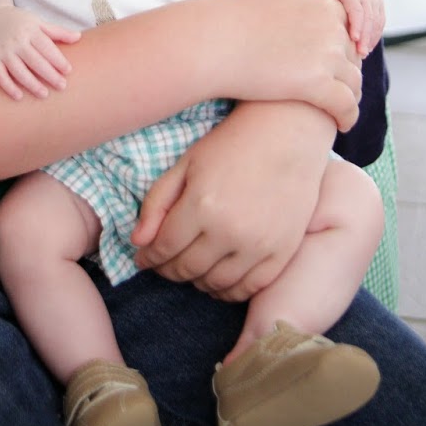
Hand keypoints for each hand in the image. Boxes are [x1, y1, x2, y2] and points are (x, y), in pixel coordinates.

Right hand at [0, 5, 80, 99]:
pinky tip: (19, 97)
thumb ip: (57, 31)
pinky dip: (8, 86)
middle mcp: (16, 40)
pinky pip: (0, 75)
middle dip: (49, 74)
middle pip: (35, 60)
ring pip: (18, 70)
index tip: (68, 71)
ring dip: (32, 84)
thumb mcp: (37, 22)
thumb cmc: (18, 22)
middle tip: (62, 86)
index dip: (58, 59)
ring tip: (44, 95)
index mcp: (30, 30)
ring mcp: (3, 50)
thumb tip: (79, 38)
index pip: (46, 47)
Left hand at [132, 102, 331, 299]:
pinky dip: (228, 291)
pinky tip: (218, 280)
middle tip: (163, 264)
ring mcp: (258, 245)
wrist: (288, 134)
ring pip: (215, 284)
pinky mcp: (282, 253)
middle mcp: (229, 231)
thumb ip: (157, 202)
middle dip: (168, 270)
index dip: (149, 257)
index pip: (164, 248)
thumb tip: (138, 241)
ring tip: (190, 271)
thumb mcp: (187, 163)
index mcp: (201, 205)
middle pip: (187, 269)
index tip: (143, 258)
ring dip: (196, 282)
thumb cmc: (232, 143)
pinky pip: (248, 288)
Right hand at [222, 0, 361, 130]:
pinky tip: (340, 126)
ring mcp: (326, 56)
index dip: (341, 49)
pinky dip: (348, 118)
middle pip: (354, 58)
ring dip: (351, 99)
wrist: (213, 42)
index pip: (349, 31)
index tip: (331, 64)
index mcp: (325, 5)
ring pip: (354, 85)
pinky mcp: (317, 85)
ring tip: (338, 111)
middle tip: (335, 92)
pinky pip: (346, 107)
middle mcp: (332, 28)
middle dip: (347, 75)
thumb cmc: (236, 13)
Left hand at [321, 0, 385, 56]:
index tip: (353, 38)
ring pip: (376, 21)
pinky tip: (366, 48)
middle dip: (365, 36)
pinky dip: (374, 35)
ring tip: (362, 55)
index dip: (356, 23)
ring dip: (371, 38)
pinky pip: (380, 21)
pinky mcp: (379, 4)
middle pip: (369, 17)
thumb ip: (319, 3)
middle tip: (360, 54)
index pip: (357, 9)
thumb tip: (309, 21)